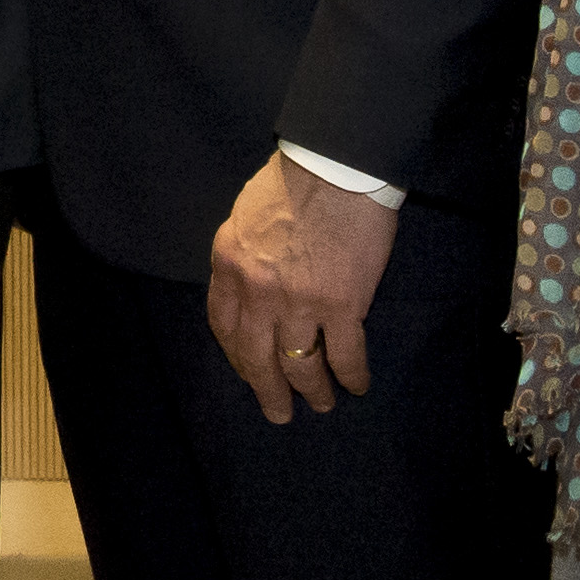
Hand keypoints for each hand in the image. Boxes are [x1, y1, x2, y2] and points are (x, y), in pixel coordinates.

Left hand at [205, 152, 397, 421]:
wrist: (337, 166)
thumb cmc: (293, 183)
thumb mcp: (245, 219)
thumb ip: (243, 259)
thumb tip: (249, 291)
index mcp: (229, 264)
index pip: (224, 326)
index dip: (237, 357)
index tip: (250, 372)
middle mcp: (257, 290)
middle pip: (257, 358)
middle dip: (268, 391)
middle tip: (278, 413)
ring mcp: (299, 301)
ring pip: (300, 364)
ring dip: (312, 391)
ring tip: (321, 404)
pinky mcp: (341, 305)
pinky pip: (345, 356)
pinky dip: (351, 377)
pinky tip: (355, 385)